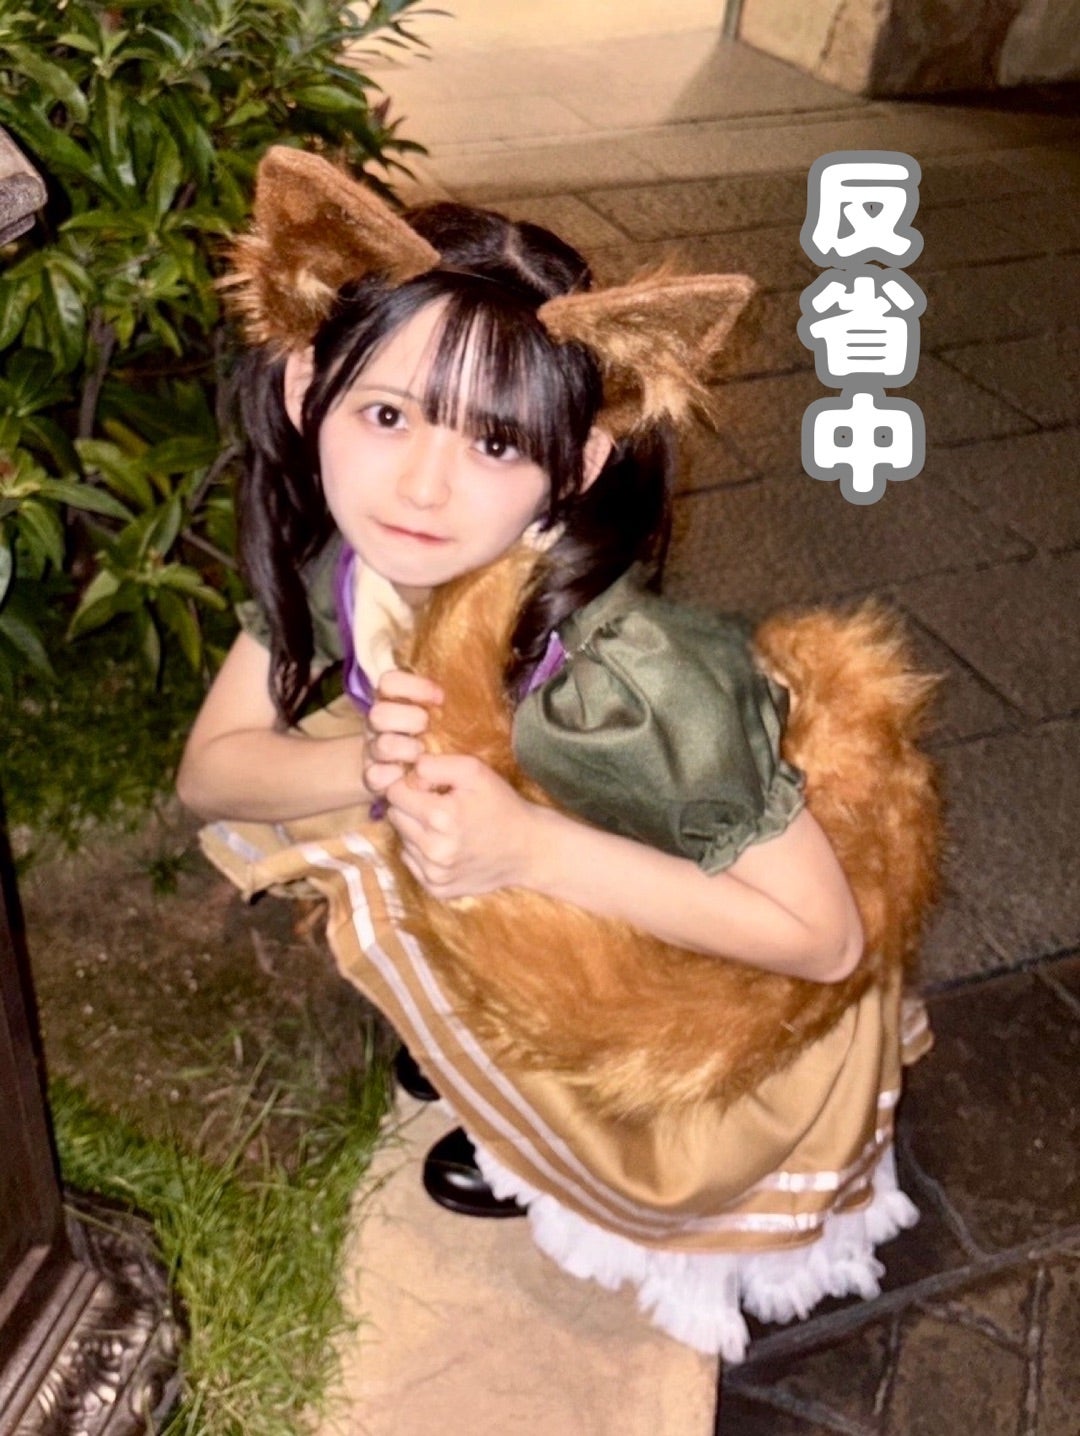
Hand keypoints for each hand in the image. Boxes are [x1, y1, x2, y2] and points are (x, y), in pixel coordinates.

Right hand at [365, 670, 442, 794]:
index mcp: (394, 701)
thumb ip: (446, 699)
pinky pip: (375, 775)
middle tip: (428, 727)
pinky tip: (410, 775)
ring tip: (423, 753)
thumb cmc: (447, 739)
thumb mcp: (450, 714)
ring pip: (381, 744)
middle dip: (409, 719)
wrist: (441, 782)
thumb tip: (466, 678)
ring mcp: (374, 750)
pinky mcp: (374, 778)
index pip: (389, 682)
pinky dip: (395, 776)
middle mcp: (379, 724)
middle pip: (379, 713)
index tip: (440, 697)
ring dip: (406, 748)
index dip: (413, 686)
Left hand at [385, 753, 541, 899]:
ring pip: (402, 839)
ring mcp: (434, 873)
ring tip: (447, 826)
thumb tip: (406, 774)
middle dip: (412, 807)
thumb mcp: (474, 771)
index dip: (413, 785)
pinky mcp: (436, 888)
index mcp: (440, 817)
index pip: (395, 793)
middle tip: (441, 806)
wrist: (528, 848)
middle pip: (395, 816)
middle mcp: (433, 849)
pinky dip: (423, 851)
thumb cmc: (501, 805)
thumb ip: (433, 765)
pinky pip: (411, 862)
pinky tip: (448, 845)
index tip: (434, 788)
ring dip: (418, 830)